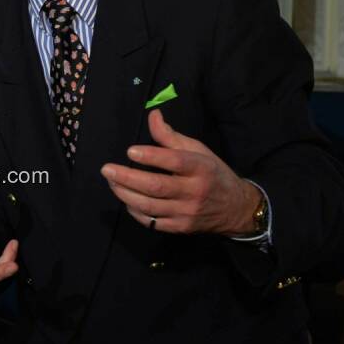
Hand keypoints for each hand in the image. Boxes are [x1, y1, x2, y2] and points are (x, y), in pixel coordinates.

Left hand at [100, 110, 261, 235]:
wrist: (236, 209)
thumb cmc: (212, 174)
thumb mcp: (198, 150)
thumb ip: (171, 136)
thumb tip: (152, 115)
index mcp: (201, 168)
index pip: (175, 161)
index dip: (152, 156)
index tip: (130, 150)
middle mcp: (194, 192)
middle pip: (156, 186)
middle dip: (127, 178)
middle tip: (107, 169)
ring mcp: (186, 212)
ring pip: (150, 206)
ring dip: (125, 194)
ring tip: (111, 181)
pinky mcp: (180, 228)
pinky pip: (151, 222)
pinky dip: (134, 210)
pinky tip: (125, 198)